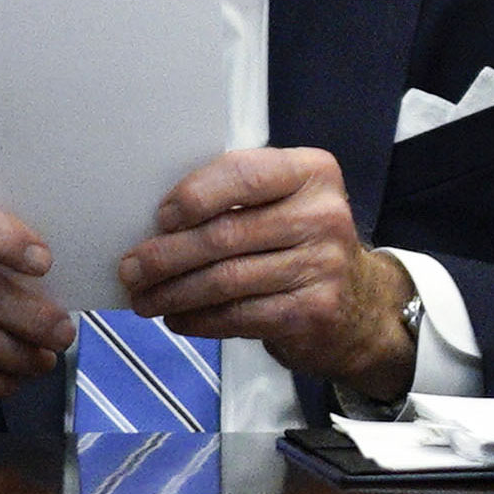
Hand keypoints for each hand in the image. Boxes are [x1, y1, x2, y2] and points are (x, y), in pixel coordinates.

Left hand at [112, 147, 413, 399]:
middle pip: (225, 235)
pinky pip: (238, 316)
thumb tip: (157, 221)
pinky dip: (198, 320)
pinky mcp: (312, 311)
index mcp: (312, 173)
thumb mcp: (286, 203)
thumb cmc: (303, 245)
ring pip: (226, 280)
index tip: (160, 218)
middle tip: (131, 270)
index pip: (244, 175)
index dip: (195, 196)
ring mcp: (322, 266)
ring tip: (144, 299)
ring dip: (173, 293)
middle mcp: (323, 215)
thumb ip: (239, 198)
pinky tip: (178, 318)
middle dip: (166, 256)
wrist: (362, 306)